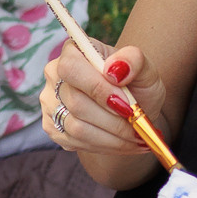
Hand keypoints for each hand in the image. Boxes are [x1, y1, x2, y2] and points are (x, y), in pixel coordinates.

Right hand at [40, 41, 169, 160]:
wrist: (132, 109)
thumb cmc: (136, 85)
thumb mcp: (145, 69)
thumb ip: (134, 60)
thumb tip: (115, 69)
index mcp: (73, 51)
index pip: (71, 68)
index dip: (98, 88)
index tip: (127, 104)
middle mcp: (54, 75)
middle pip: (75, 103)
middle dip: (113, 119)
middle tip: (138, 126)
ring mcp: (50, 102)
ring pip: (76, 127)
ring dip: (112, 137)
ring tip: (137, 138)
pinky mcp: (52, 127)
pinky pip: (76, 142)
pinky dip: (106, 146)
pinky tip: (124, 143)